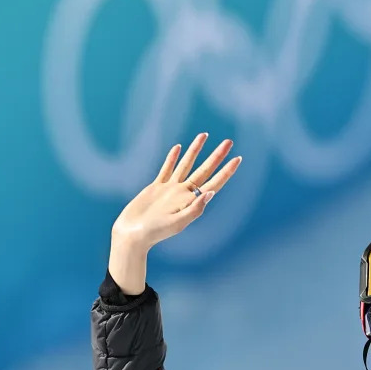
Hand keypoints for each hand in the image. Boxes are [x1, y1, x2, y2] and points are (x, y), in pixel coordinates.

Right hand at [111, 133, 241, 251]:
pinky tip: (178, 147)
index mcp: (192, 201)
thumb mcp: (178, 223)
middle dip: (217, 156)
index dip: (227, 171)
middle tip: (229, 142)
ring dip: (195, 150)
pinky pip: (167, 169)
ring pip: (186, 164)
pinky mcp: (156, 187)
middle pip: (204, 170)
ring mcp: (170, 189)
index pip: (214, 182)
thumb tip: (211, 192)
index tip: (238, 158)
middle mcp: (184, 193)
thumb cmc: (156, 232)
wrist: (133, 234)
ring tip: (204, 134)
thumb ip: (195, 208)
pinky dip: (172, 158)